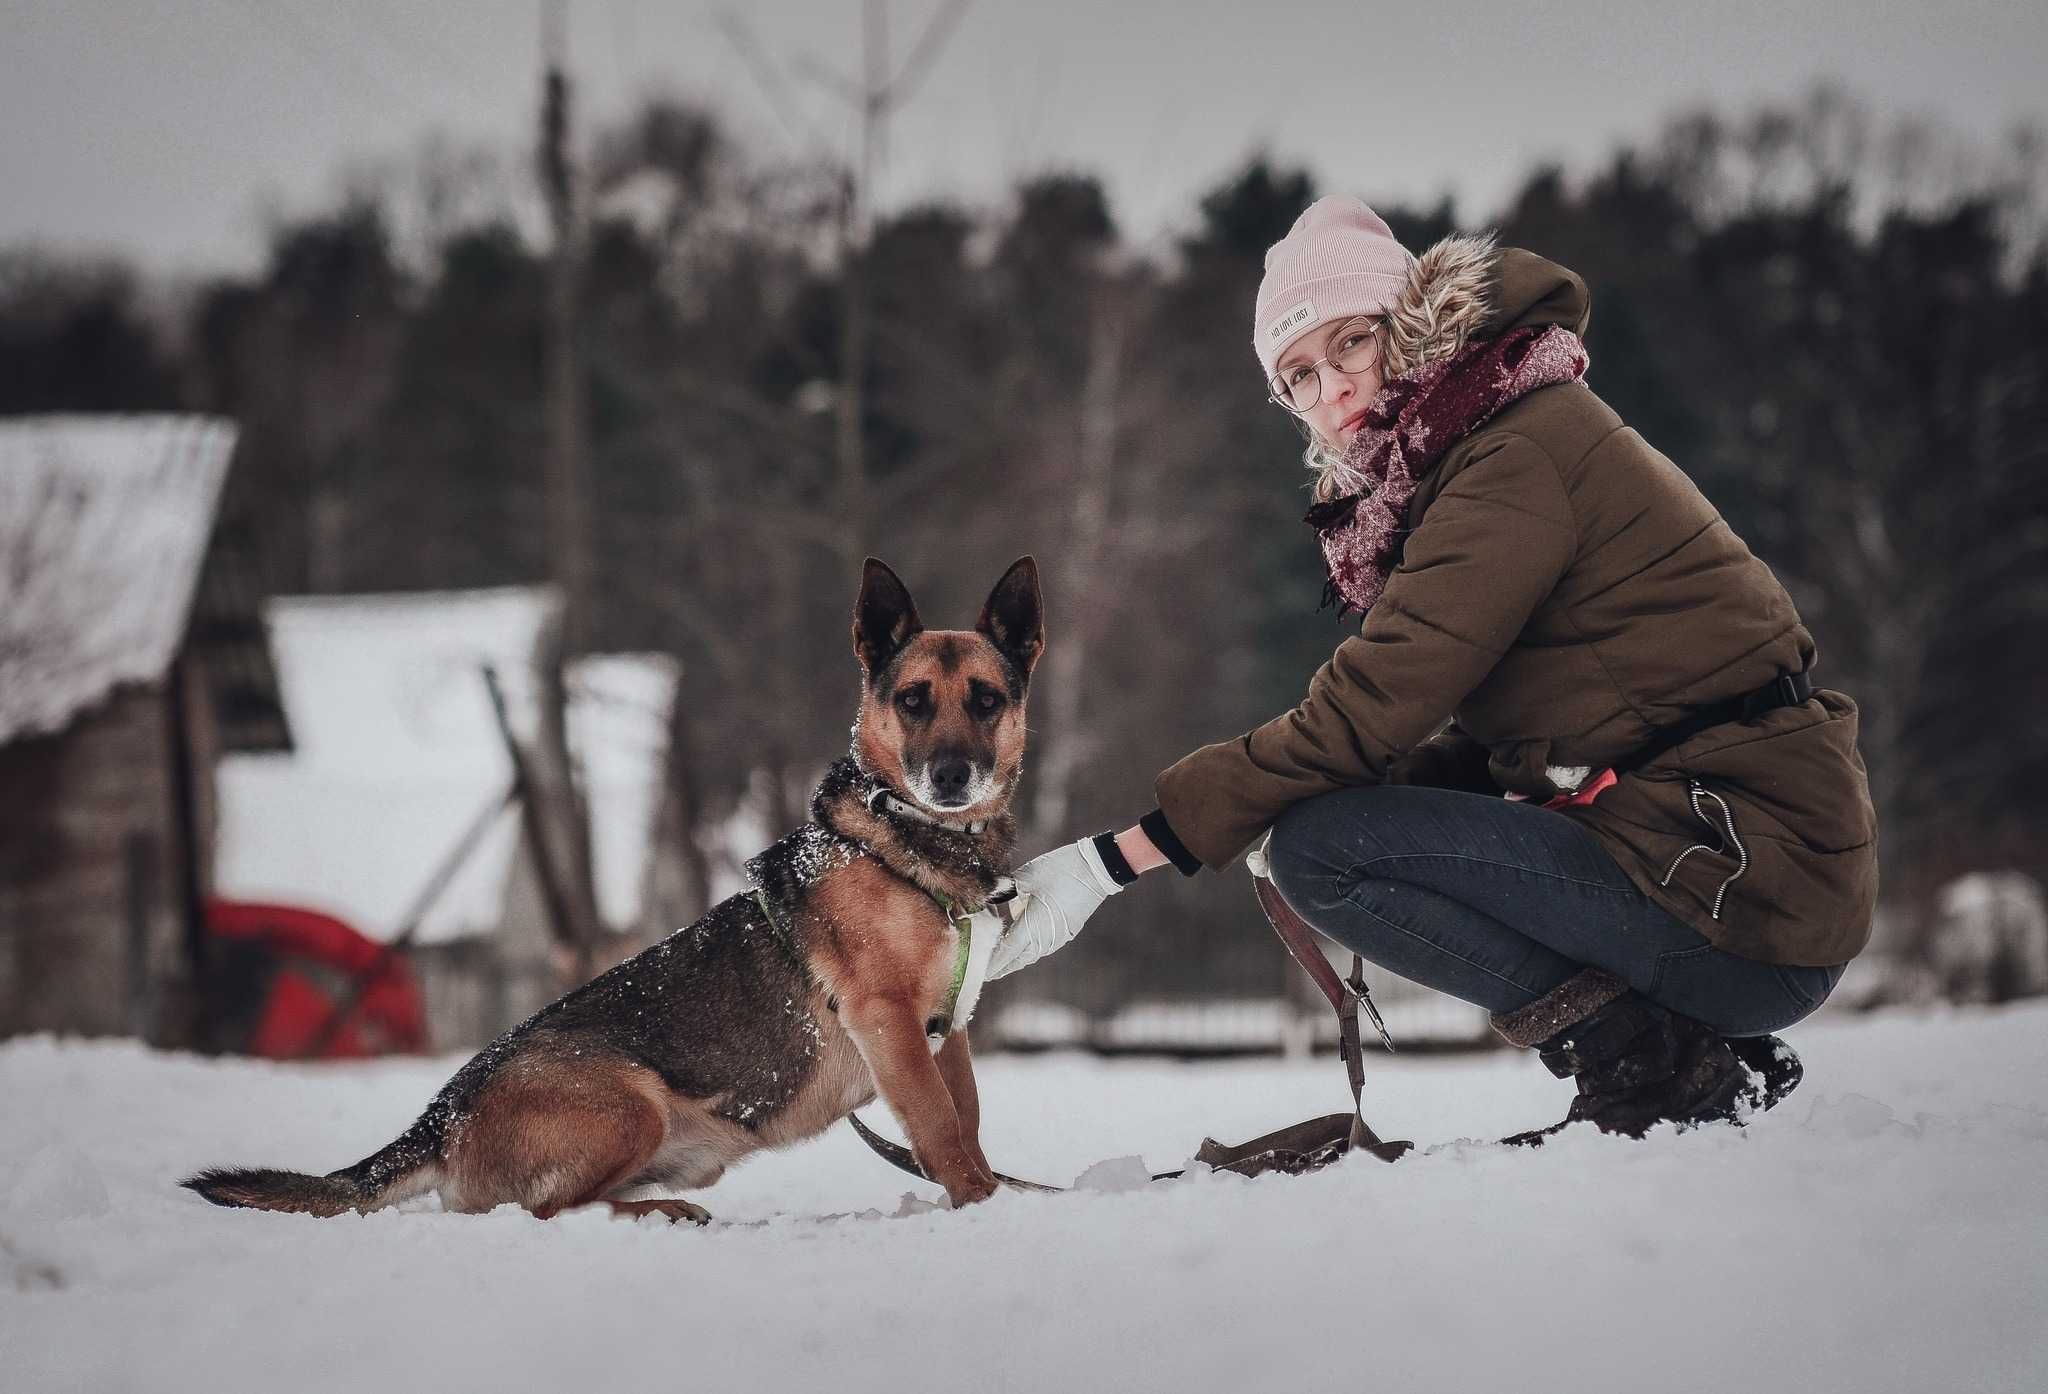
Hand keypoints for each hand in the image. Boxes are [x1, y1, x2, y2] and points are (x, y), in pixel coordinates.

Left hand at [985, 836, 1127, 979]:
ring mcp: (1058, 937)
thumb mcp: (1026, 876)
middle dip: (1001, 966)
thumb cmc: (1060, 870)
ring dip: (1016, 959)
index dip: (992, 963)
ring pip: (1031, 955)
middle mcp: (1045, 939)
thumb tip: (992, 895)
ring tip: (1002, 963)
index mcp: (1032, 927)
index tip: (980, 973)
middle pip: (1018, 959)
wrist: (1097, 870)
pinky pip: (1042, 947)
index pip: (1006, 952)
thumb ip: (1006, 889)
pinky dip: (1029, 950)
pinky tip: (1023, 946)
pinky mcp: (1066, 931)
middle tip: (985, 973)